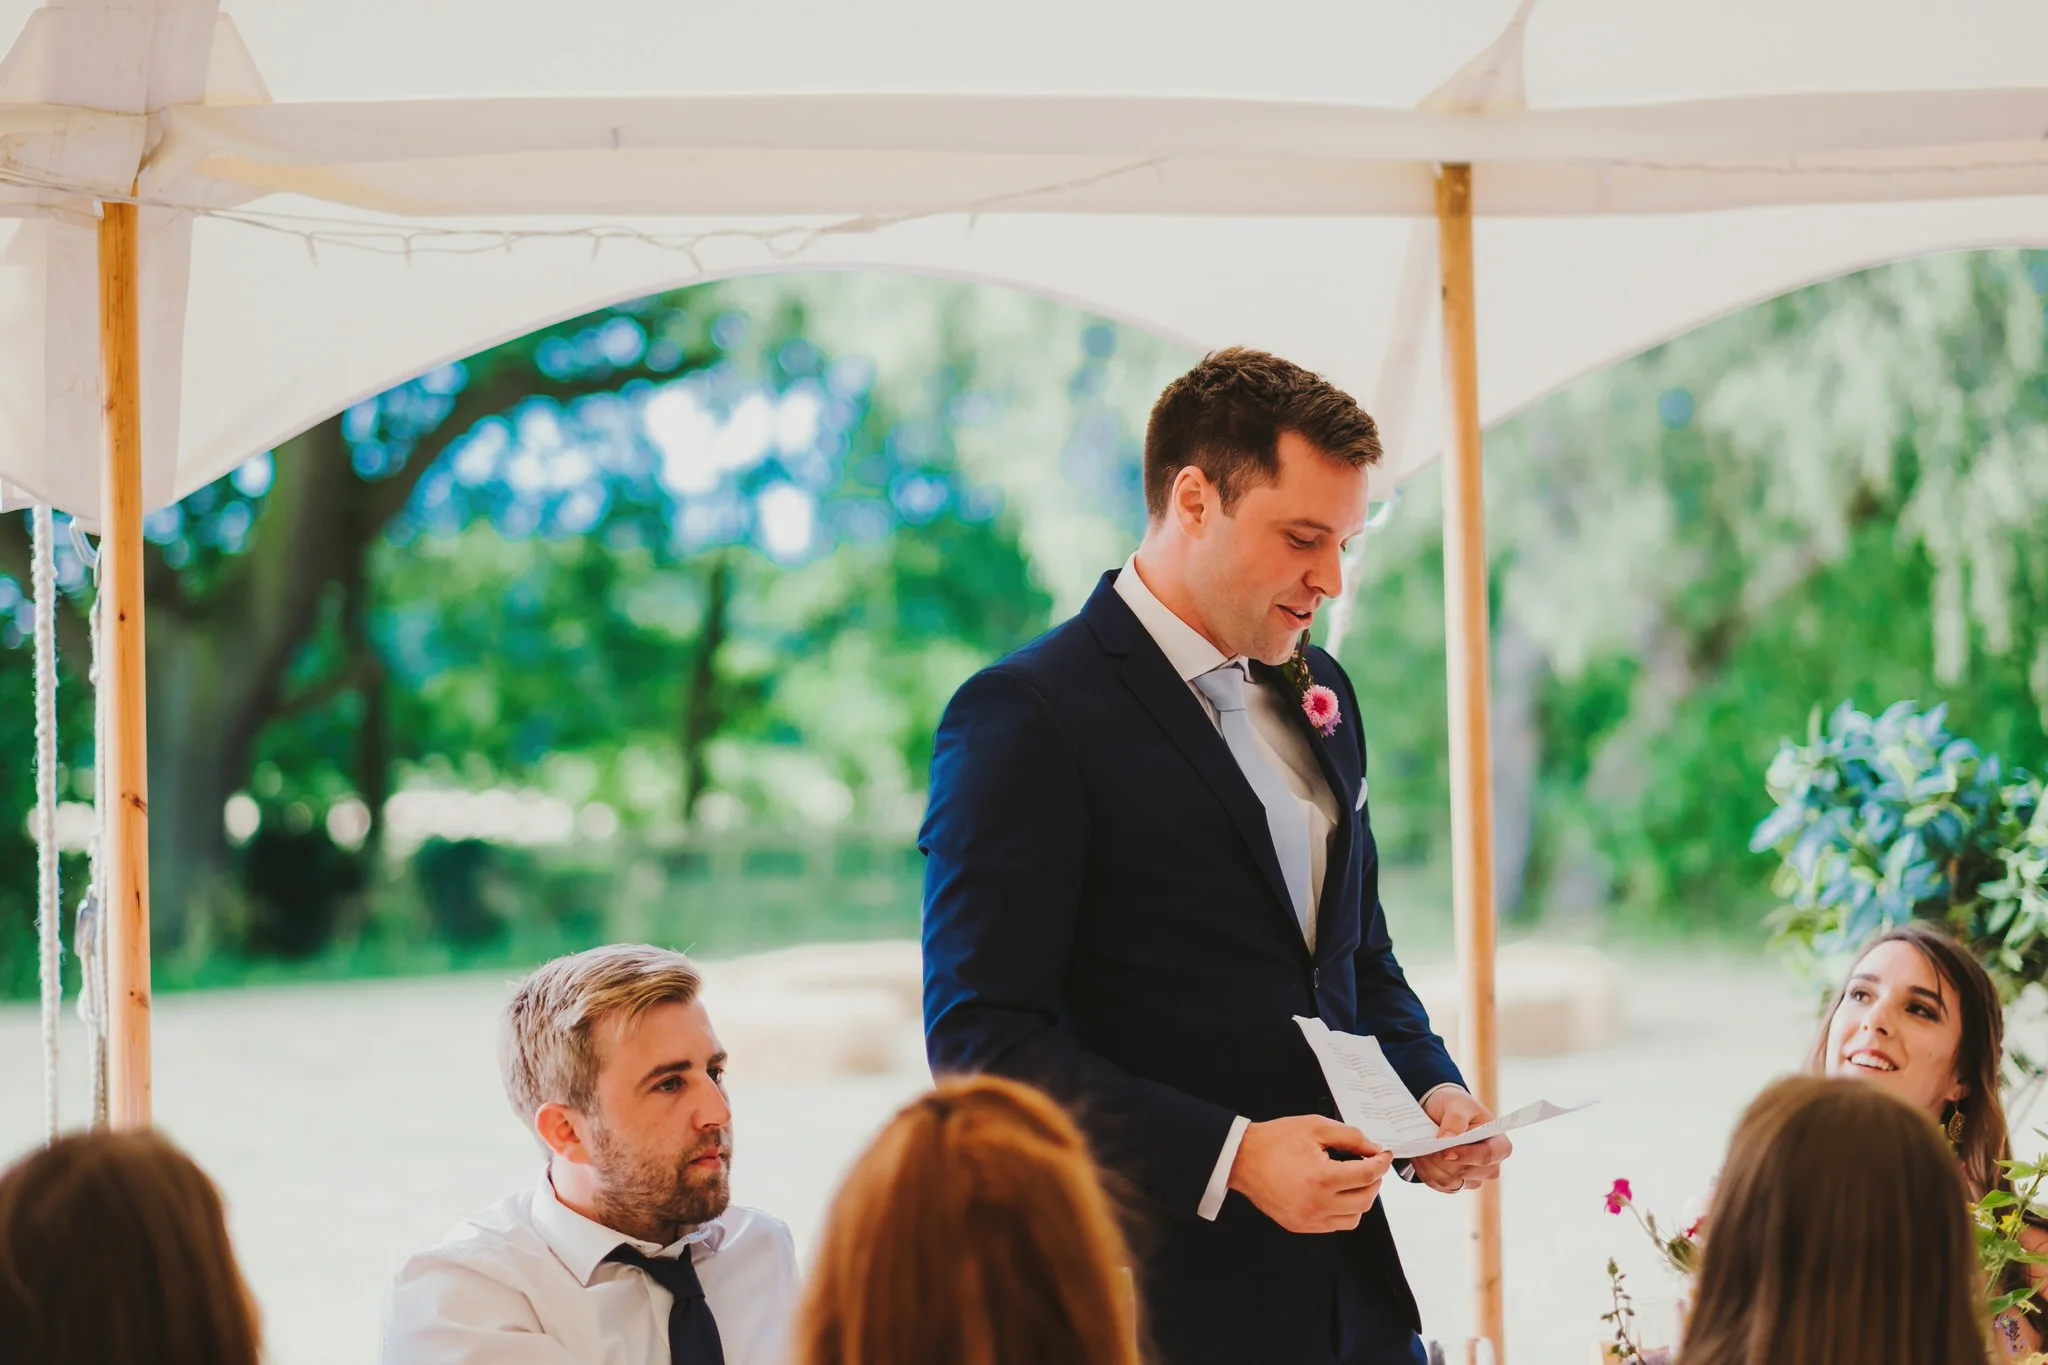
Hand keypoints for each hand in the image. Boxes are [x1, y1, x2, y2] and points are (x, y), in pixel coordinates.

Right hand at [1227, 1115, 1391, 1233]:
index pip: (1367, 1175)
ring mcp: (1308, 1219)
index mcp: (1322, 1178)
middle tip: (1370, 1166)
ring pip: (1354, 1218)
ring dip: (1361, 1199)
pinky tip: (1337, 1194)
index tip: (1384, 1155)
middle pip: (1365, 1199)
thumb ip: (1350, 1137)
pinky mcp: (1300, 1226)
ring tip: (1354, 1181)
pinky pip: (1334, 1225)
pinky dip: (1343, 1211)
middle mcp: (1317, 1204)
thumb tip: (1373, 1149)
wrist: (1243, 1159)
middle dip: (1374, 1181)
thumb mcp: (1315, 1127)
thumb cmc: (1275, 1141)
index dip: (1381, 1163)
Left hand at [1408, 1088, 1511, 1193]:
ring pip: (1450, 1181)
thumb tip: (1447, 1139)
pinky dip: (1426, 1172)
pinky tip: (1420, 1156)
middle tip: (1425, 1145)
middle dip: (1442, 1160)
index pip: (1488, 1156)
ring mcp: (1473, 1178)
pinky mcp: (1456, 1184)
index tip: (1447, 1152)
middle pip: (1467, 1172)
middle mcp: (1490, 1166)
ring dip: (1431, 1166)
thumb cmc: (1455, 1105)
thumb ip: (1455, 1119)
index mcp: (1499, 1144)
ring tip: (1420, 1148)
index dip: (1468, 1155)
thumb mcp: (1457, 1103)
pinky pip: (1439, 1185)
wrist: (1440, 1112)